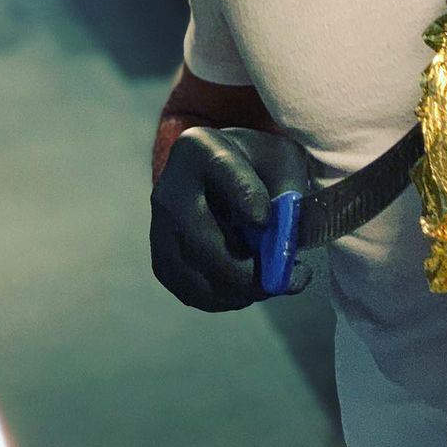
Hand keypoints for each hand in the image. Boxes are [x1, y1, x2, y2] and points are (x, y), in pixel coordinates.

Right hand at [150, 126, 311, 310]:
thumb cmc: (258, 164)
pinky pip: (190, 291)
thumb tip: (286, 241)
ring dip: (239, 289)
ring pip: (194, 273)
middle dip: (246, 269)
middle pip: (201, 237)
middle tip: (285, 281)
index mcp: (201, 148)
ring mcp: (159, 227)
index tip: (265, 220)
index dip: (245, 196)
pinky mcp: (161, 260)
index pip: (222, 169)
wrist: (219, 170)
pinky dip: (225, 298)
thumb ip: (287, 190)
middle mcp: (170, 188)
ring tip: (274, 283)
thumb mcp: (281, 160)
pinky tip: (251, 289)